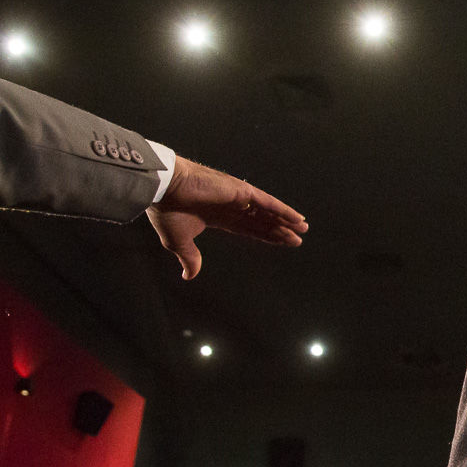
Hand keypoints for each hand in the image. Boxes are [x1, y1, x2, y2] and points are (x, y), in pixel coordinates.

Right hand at [146, 157, 307, 279]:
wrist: (164, 190)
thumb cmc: (168, 212)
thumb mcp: (179, 243)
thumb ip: (190, 259)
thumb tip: (189, 276)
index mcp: (218, 217)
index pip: (248, 229)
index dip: (265, 236)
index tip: (280, 242)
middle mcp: (231, 206)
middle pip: (262, 222)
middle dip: (279, 230)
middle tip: (297, 239)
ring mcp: (238, 197)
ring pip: (267, 212)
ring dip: (285, 220)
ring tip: (302, 229)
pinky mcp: (241, 191)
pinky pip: (267, 202)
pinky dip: (282, 210)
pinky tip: (296, 218)